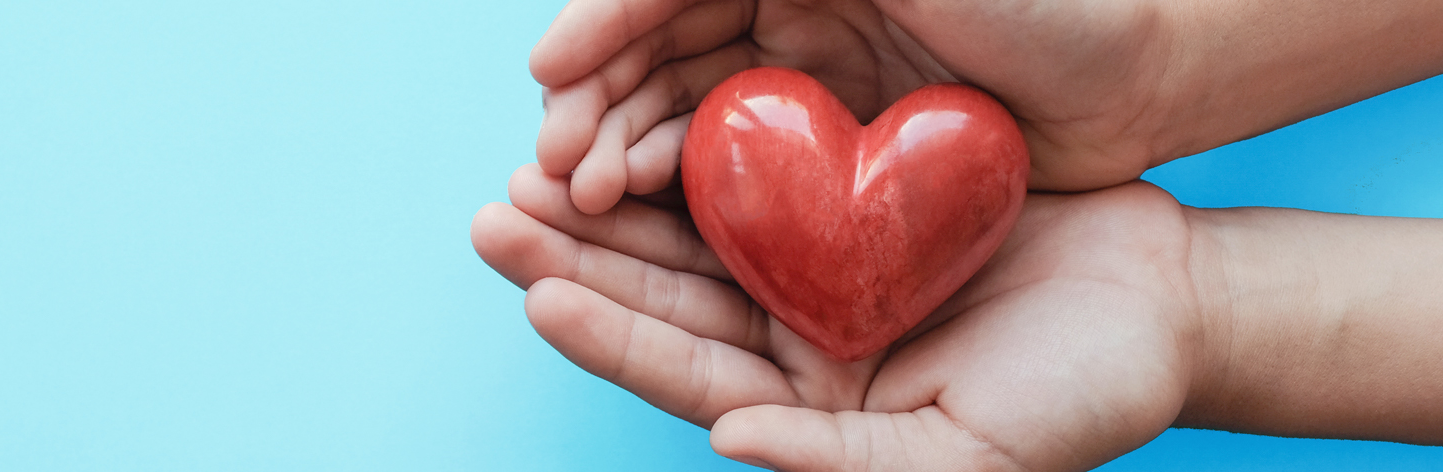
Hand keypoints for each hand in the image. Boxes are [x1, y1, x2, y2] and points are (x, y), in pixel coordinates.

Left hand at [472, 165, 1206, 470]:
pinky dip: (698, 140)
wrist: (1165, 303)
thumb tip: (729, 438)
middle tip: (496, 211)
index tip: (538, 291)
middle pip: (662, 293)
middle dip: (576, 253)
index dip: (608, 334)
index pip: (683, 371)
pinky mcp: (846, 197)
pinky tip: (644, 111)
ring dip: (615, 192)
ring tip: (539, 158)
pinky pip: (757, 166)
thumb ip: (845, 461)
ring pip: (692, 226)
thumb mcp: (964, 455)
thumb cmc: (1083, 398)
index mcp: (803, 405)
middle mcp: (790, 338)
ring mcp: (815, 264)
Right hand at [530, 0, 1193, 213]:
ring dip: (619, 151)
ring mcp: (803, 90)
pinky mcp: (829, 162)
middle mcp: (782, 17)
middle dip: (592, 104)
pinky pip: (732, 177)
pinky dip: (678, 193)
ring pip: (680, 118)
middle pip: (653, 59)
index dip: (599, 29)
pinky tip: (641, 213)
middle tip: (552, 162)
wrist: (1149, 76)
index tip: (550, 72)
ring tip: (580, 195)